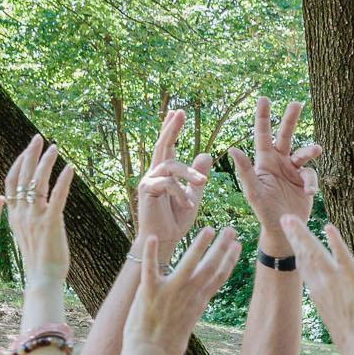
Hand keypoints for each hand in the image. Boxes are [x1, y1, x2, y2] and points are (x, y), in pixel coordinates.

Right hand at [4, 135, 73, 282]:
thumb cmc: (40, 261)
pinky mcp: (50, 223)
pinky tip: (70, 168)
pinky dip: (63, 180)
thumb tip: (38, 205)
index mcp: (14, 215)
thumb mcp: (29, 234)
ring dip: (46, 162)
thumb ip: (30, 217)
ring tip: (55, 147)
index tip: (28, 149)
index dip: (19, 163)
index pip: (11, 182)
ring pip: (38, 182)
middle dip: (30, 154)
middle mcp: (21, 213)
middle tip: (39, 138)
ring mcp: (35, 217)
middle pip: (22, 176)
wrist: (42, 280)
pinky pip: (57, 196)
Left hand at [123, 227, 240, 354]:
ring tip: (208, 229)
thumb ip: (187, 313)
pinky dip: (149, 252)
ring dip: (199, 245)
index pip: (218, 277)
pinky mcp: (149, 292)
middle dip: (222, 247)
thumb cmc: (165, 349)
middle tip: (230, 229)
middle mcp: (188, 295)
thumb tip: (188, 310)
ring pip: (189, 263)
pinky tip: (151, 237)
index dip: (229, 260)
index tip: (237, 246)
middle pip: (210, 267)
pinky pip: (150, 267)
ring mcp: (170, 292)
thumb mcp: (184, 328)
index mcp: (197, 303)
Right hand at [136, 109, 212, 251]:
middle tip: (180, 112)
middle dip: (171, 128)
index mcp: (164, 173)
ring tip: (203, 184)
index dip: (171, 129)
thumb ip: (197, 176)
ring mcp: (148, 181)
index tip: (177, 112)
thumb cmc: (176, 220)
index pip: (167, 146)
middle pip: (162, 146)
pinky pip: (167, 184)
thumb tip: (206, 154)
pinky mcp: (147, 191)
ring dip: (189, 173)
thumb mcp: (193, 195)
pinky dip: (180, 193)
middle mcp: (154, 173)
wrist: (164, 241)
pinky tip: (189, 206)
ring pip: (170, 166)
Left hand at [231, 96, 321, 234]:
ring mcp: (293, 171)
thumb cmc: (263, 212)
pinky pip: (311, 175)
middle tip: (296, 103)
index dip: (263, 117)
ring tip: (316, 149)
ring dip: (309, 149)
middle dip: (290, 119)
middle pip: (285, 136)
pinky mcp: (305, 182)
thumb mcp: (253, 192)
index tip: (264, 98)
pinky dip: (312, 182)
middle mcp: (279, 163)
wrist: (282, 230)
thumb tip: (232, 149)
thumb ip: (245, 171)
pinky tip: (309, 192)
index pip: (263, 135)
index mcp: (264, 162)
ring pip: (303, 152)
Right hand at [281, 216, 353, 345]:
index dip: (298, 251)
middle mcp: (322, 284)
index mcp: (318, 294)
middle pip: (305, 255)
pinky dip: (335, 240)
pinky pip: (342, 254)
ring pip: (316, 252)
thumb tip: (334, 305)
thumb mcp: (337, 319)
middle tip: (285, 219)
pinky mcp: (353, 277)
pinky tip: (328, 227)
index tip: (291, 239)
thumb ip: (333, 305)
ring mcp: (336, 280)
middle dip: (295, 235)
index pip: (305, 267)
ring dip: (304, 233)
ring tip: (293, 219)